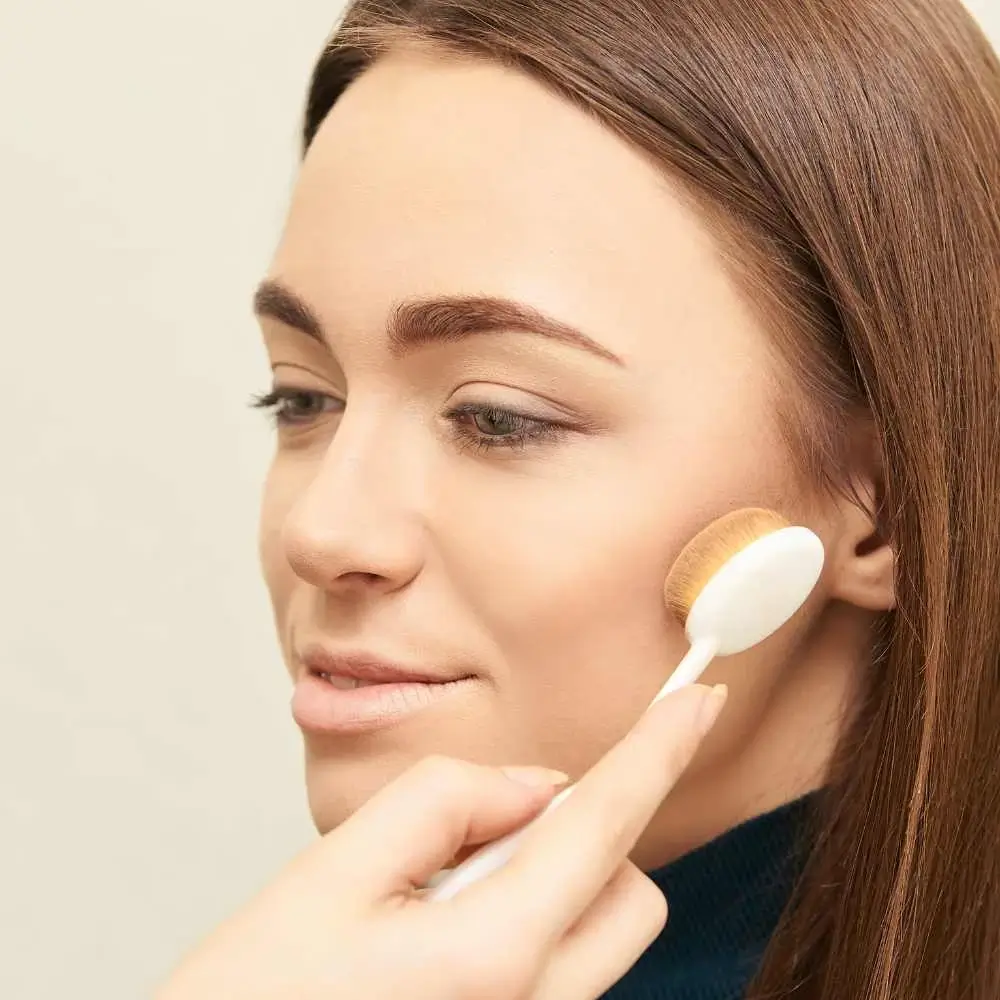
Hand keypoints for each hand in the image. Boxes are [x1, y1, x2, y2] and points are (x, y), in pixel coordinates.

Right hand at [157, 682, 726, 999]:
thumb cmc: (252, 998)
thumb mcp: (332, 872)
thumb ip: (443, 801)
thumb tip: (530, 786)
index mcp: (493, 954)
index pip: (606, 824)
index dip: (657, 751)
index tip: (695, 701)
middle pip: (625, 892)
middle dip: (588, 837)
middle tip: (484, 828)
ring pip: (594, 934)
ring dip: (546, 885)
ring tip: (430, 899)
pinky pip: (556, 970)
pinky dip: (522, 927)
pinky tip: (431, 942)